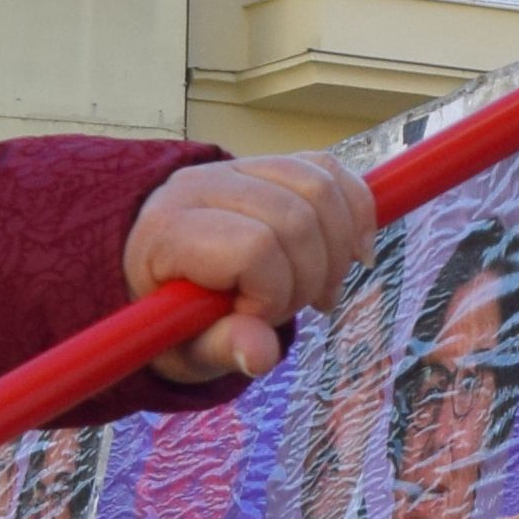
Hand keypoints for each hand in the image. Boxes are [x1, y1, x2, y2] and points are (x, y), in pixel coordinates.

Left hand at [127, 154, 373, 383]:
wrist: (164, 277)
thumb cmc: (175, 319)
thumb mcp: (188, 348)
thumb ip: (222, 348)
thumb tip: (259, 355)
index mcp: (169, 231)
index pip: (253, 247)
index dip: (272, 292)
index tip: (256, 317)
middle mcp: (199, 185)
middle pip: (295, 217)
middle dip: (310, 276)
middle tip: (297, 308)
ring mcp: (234, 167)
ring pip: (319, 188)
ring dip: (337, 249)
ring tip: (320, 287)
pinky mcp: (266, 163)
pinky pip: (328, 168)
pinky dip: (355, 210)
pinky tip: (355, 250)